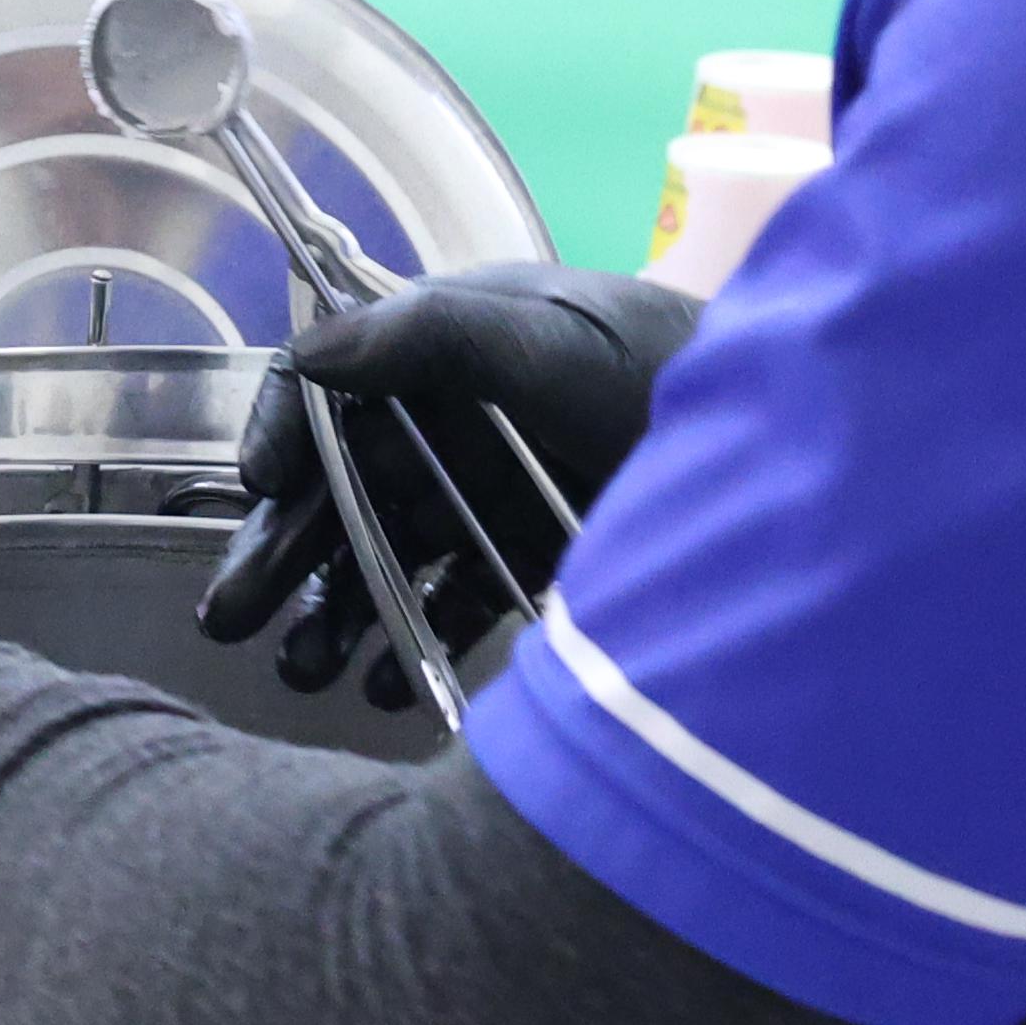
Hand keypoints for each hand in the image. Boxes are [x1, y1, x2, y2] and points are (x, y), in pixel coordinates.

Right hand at [194, 260, 698, 702]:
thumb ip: (433, 336)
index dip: (284, 434)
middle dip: (283, 554)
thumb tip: (309, 353)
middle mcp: (452, 419)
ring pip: (386, 556)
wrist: (795, 445)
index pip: (329, 387)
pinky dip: (414, 644)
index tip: (261, 490)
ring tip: (302, 672)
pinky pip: (453, 603)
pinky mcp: (532, 555)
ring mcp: (490, 491)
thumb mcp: (549, 339)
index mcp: (442, 349)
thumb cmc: (661, 368)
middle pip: (342, 488)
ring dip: (336, 611)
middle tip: (230, 621)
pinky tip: (386, 688)